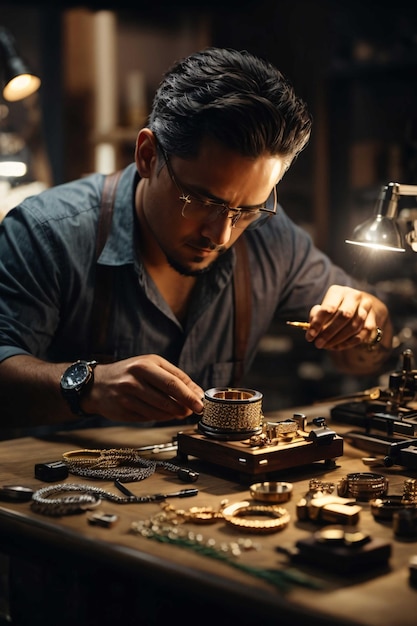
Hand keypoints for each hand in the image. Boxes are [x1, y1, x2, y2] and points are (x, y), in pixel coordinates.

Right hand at [85, 354, 204, 422]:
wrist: (97, 384)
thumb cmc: (130, 372)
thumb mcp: (152, 365)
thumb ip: (175, 376)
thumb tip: (198, 393)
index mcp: (144, 365)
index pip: (173, 383)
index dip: (189, 396)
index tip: (201, 404)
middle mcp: (134, 381)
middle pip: (167, 399)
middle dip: (184, 408)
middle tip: (192, 410)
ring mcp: (127, 397)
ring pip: (159, 412)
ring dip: (173, 414)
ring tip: (179, 411)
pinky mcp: (124, 411)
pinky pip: (149, 418)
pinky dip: (160, 417)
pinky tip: (163, 413)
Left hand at [305, 285, 389, 351]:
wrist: (358, 306)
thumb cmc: (334, 308)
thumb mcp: (323, 309)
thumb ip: (316, 317)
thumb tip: (312, 330)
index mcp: (338, 291)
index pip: (328, 308)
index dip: (318, 323)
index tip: (310, 336)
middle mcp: (354, 296)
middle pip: (344, 316)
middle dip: (329, 333)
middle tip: (318, 344)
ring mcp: (366, 307)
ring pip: (354, 326)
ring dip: (339, 339)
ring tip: (327, 346)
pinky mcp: (373, 318)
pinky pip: (362, 334)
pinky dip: (349, 342)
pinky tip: (338, 346)